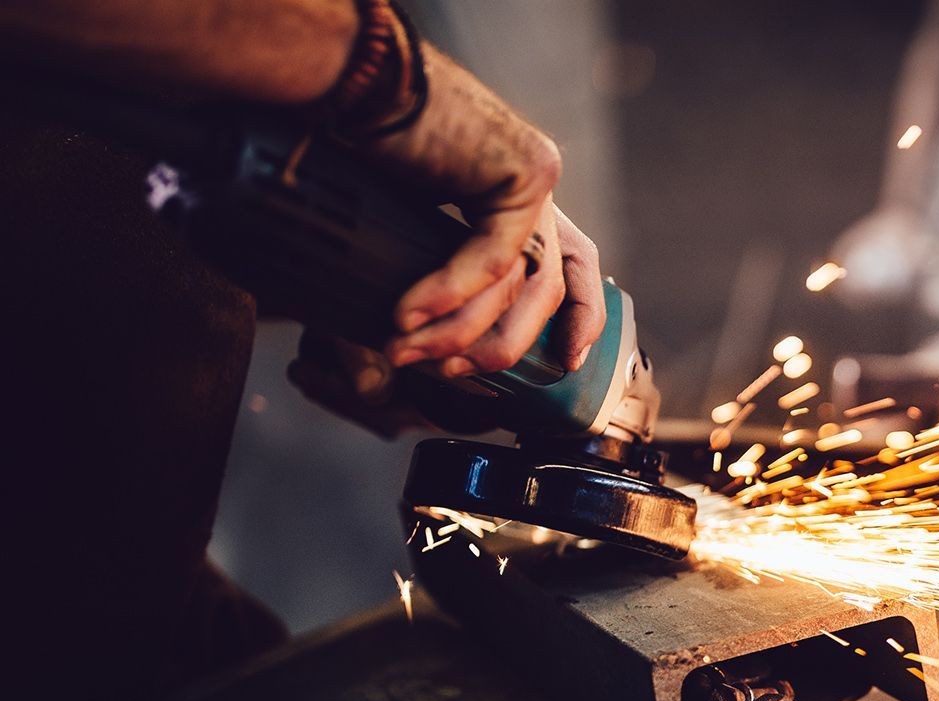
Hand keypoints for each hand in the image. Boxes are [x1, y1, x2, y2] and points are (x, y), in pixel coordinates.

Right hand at [353, 43, 605, 376]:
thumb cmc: (357, 147)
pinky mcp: (524, 171)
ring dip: (460, 329)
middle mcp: (537, 188)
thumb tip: (383, 375)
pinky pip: (495, 256)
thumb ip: (413, 296)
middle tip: (440, 372)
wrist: (348, 76)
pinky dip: (449, 292)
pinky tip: (407, 314)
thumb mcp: (400, 235)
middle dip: (496, 346)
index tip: (566, 365)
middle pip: (549, 292)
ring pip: (524, 284)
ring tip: (407, 350)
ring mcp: (536, 178)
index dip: (580, 321)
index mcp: (519, 196)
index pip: (576, 267)